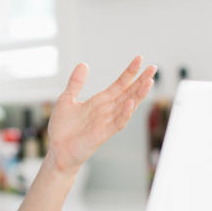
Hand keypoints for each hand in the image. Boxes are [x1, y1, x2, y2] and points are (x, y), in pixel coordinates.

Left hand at [47, 57, 156, 173]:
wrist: (58, 151)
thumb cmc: (62, 129)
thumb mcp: (66, 100)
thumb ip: (76, 83)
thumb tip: (83, 64)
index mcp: (99, 101)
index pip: (119, 84)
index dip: (129, 72)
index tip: (139, 59)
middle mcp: (106, 110)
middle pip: (128, 93)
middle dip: (141, 80)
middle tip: (153, 68)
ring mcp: (106, 122)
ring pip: (127, 106)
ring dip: (138, 95)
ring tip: (149, 82)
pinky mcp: (102, 134)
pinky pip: (117, 123)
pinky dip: (125, 113)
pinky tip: (131, 103)